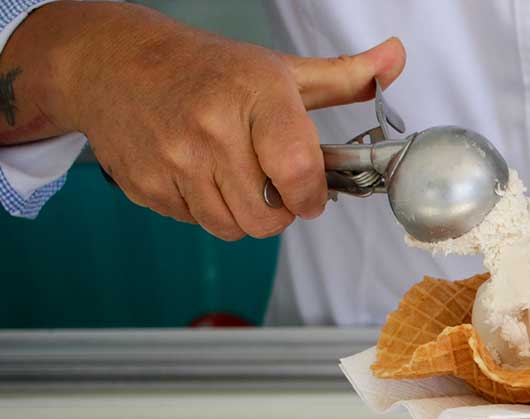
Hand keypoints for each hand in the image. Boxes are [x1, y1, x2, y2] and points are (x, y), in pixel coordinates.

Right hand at [0, 2, 403, 239]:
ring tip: (240, 181)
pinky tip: (201, 175)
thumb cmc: (208, 68)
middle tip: (274, 187)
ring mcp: (174, 158)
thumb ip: (345, 76)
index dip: (312, 196)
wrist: (111, 62)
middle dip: (280, 213)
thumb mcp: (279, 69)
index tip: (312, 194)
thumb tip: (398, 58)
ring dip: (245, 216)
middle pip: (266, 217)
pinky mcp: (145, 183)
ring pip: (231, 228)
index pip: (298, 170)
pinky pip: (194, 222)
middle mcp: (212, 128)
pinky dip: (206, 209)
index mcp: (255, 95)